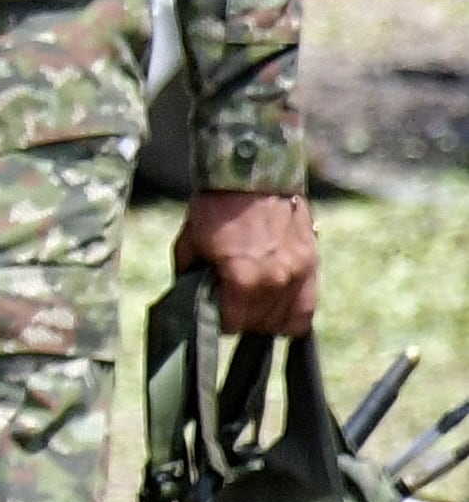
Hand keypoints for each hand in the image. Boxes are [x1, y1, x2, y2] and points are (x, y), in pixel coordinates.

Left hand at [180, 188, 317, 337]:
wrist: (255, 175)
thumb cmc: (216, 207)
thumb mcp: (189, 242)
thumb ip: (190, 277)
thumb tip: (190, 301)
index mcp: (242, 278)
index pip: (232, 324)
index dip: (219, 320)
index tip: (214, 311)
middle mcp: (275, 282)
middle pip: (258, 325)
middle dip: (241, 320)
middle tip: (230, 305)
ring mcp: (298, 275)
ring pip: (283, 322)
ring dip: (265, 319)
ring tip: (251, 305)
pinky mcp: (312, 265)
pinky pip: (306, 310)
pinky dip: (291, 316)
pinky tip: (276, 308)